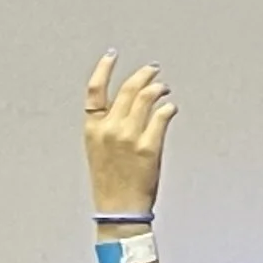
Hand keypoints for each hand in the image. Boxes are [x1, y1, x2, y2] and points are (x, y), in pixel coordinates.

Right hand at [85, 56, 176, 218]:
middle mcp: (109, 129)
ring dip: (158, 89)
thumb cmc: (111, 180)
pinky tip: (170, 108)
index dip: (103, 68)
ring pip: (146, 98)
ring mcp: (129, 137)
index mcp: (92, 128)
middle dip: (143, 75)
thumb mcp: (99, 149)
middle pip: (127, 89)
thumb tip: (134, 102)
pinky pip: (162, 116)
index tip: (113, 54)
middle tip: (154, 70)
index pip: (94, 91)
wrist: (119, 208)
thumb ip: (109, 126)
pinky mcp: (149, 147)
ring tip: (164, 88)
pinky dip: (168, 108)